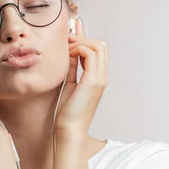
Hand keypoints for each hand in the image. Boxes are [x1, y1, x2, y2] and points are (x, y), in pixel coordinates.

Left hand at [54, 18, 107, 135]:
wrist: (69, 129)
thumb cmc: (67, 111)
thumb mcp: (69, 82)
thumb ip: (71, 67)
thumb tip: (69, 51)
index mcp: (98, 77)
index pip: (99, 50)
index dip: (84, 40)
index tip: (69, 39)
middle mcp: (102, 76)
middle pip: (101, 45)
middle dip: (83, 38)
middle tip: (67, 43)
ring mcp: (100, 78)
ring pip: (98, 46)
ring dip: (80, 43)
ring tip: (66, 51)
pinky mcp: (93, 81)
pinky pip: (90, 54)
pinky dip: (78, 49)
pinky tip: (68, 56)